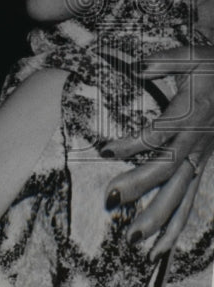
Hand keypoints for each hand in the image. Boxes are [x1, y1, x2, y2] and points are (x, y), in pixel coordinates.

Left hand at [102, 46, 213, 253]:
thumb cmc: (211, 67)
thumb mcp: (191, 58)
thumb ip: (165, 62)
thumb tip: (141, 65)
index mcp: (190, 116)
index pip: (158, 135)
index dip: (132, 143)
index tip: (104, 150)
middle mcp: (196, 143)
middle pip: (167, 171)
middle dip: (140, 188)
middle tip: (111, 201)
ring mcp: (201, 158)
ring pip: (181, 195)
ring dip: (158, 219)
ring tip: (134, 240)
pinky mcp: (201, 166)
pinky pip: (190, 201)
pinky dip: (177, 226)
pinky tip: (162, 248)